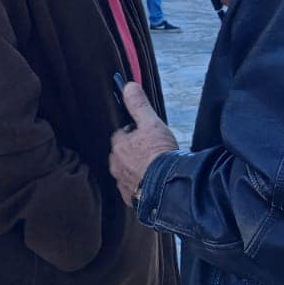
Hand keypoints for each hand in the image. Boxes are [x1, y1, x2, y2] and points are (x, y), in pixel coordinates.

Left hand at [109, 83, 178, 205]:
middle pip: (122, 154)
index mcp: (119, 146)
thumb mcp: (152, 123)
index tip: (145, 134)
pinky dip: (140, 185)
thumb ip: (139, 105)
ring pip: (126, 172)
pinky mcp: (130, 198)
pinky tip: (152, 182)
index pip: (121, 134)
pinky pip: (132, 189)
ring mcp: (122, 183)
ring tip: (154, 167)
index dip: (133, 133)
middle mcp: (116, 165)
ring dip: (136, 169)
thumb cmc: (159, 154)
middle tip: (152, 151)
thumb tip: (128, 87)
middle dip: (133, 152)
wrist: (167, 186)